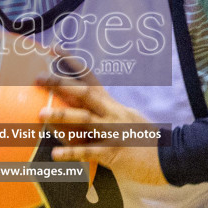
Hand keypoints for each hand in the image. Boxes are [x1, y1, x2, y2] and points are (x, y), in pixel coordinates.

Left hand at [35, 64, 169, 187]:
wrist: (170, 157)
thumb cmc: (142, 141)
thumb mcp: (124, 122)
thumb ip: (101, 117)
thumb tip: (73, 115)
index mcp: (112, 105)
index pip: (89, 79)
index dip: (71, 63)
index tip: (54, 49)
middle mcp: (112, 114)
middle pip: (84, 93)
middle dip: (60, 83)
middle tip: (38, 77)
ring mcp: (113, 132)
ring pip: (85, 120)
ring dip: (62, 115)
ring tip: (41, 114)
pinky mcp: (114, 153)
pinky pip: (89, 152)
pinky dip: (71, 153)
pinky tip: (54, 154)